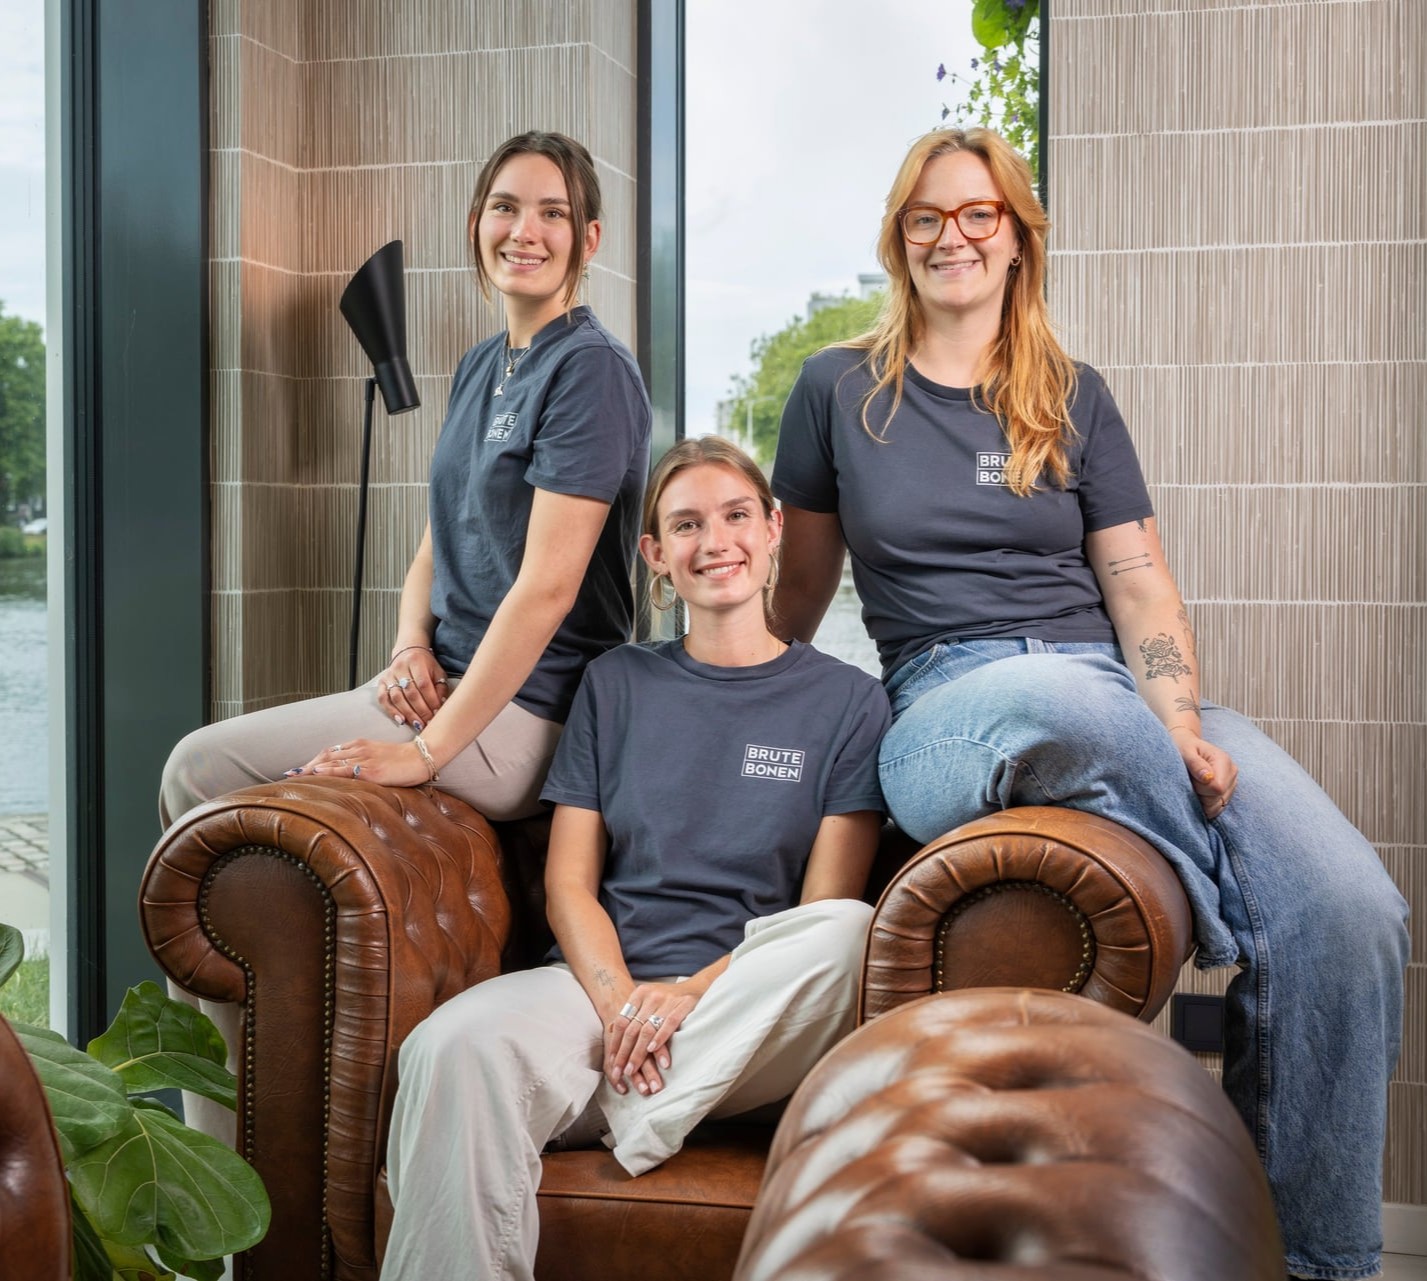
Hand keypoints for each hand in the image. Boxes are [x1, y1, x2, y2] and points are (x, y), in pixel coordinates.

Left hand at [288, 737, 431, 787]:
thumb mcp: (380, 757)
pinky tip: (316, 774)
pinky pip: (344, 770)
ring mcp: (363, 758)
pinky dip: (328, 771)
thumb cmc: (404, 760)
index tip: (299, 769)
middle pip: (325, 755)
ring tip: (295, 777)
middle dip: (307, 765)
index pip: (330, 752)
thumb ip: (364, 762)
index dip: (313, 760)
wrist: (423, 758)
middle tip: (289, 775)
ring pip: (330, 761)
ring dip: (311, 769)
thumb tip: (351, 774)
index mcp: (360, 745)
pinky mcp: (370, 770)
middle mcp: (358, 749)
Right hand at [374, 647, 448, 730]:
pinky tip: (401, 720)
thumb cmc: (426, 665)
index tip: (437, 713)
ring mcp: (389, 675)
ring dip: (408, 713)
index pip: (423, 684)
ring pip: (397, 697)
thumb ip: (440, 688)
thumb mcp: (437, 672)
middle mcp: (400, 667)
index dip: (430, 700)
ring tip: (418, 724)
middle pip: (410, 693)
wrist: (408, 653)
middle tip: (428, 722)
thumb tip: (440, 706)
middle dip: (421, 710)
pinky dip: (391, 711)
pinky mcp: (381, 683)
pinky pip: (383, 699)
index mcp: (416, 661)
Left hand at [603, 981, 698, 1095]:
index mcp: (639, 994)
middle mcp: (651, 995)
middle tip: (619, 1071)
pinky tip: (652, 1051)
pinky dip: (659, 1038)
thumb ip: (631, 1013)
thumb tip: (610, 1030)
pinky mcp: (683, 1005)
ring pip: (647, 1030)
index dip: (615, 1043)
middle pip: (633, 1029)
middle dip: (624, 1053)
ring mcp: (667, 1000)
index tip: (611, 1062)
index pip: (622, 1021)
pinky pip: (669, 1024)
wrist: (695, 987)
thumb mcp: (647, 1000)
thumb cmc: (668, 998)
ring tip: (632, 1069)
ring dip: (638, 1052)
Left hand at [1170, 728, 1237, 820]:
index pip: (1217, 788)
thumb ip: (1195, 764)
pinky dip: (1206, 805)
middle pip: (1218, 799)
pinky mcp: (1228, 791)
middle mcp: (1232, 772)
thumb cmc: (1183, 747)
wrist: (1185, 745)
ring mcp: (1232, 783)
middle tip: (1190, 782)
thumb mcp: (1185, 751)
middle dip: (1200, 796)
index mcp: (1223, 761)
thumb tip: (1207, 778)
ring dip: (1202, 801)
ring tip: (1194, 786)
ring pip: (1218, 806)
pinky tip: (1198, 793)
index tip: (1190, 780)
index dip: (1200, 789)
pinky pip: (1218, 807)